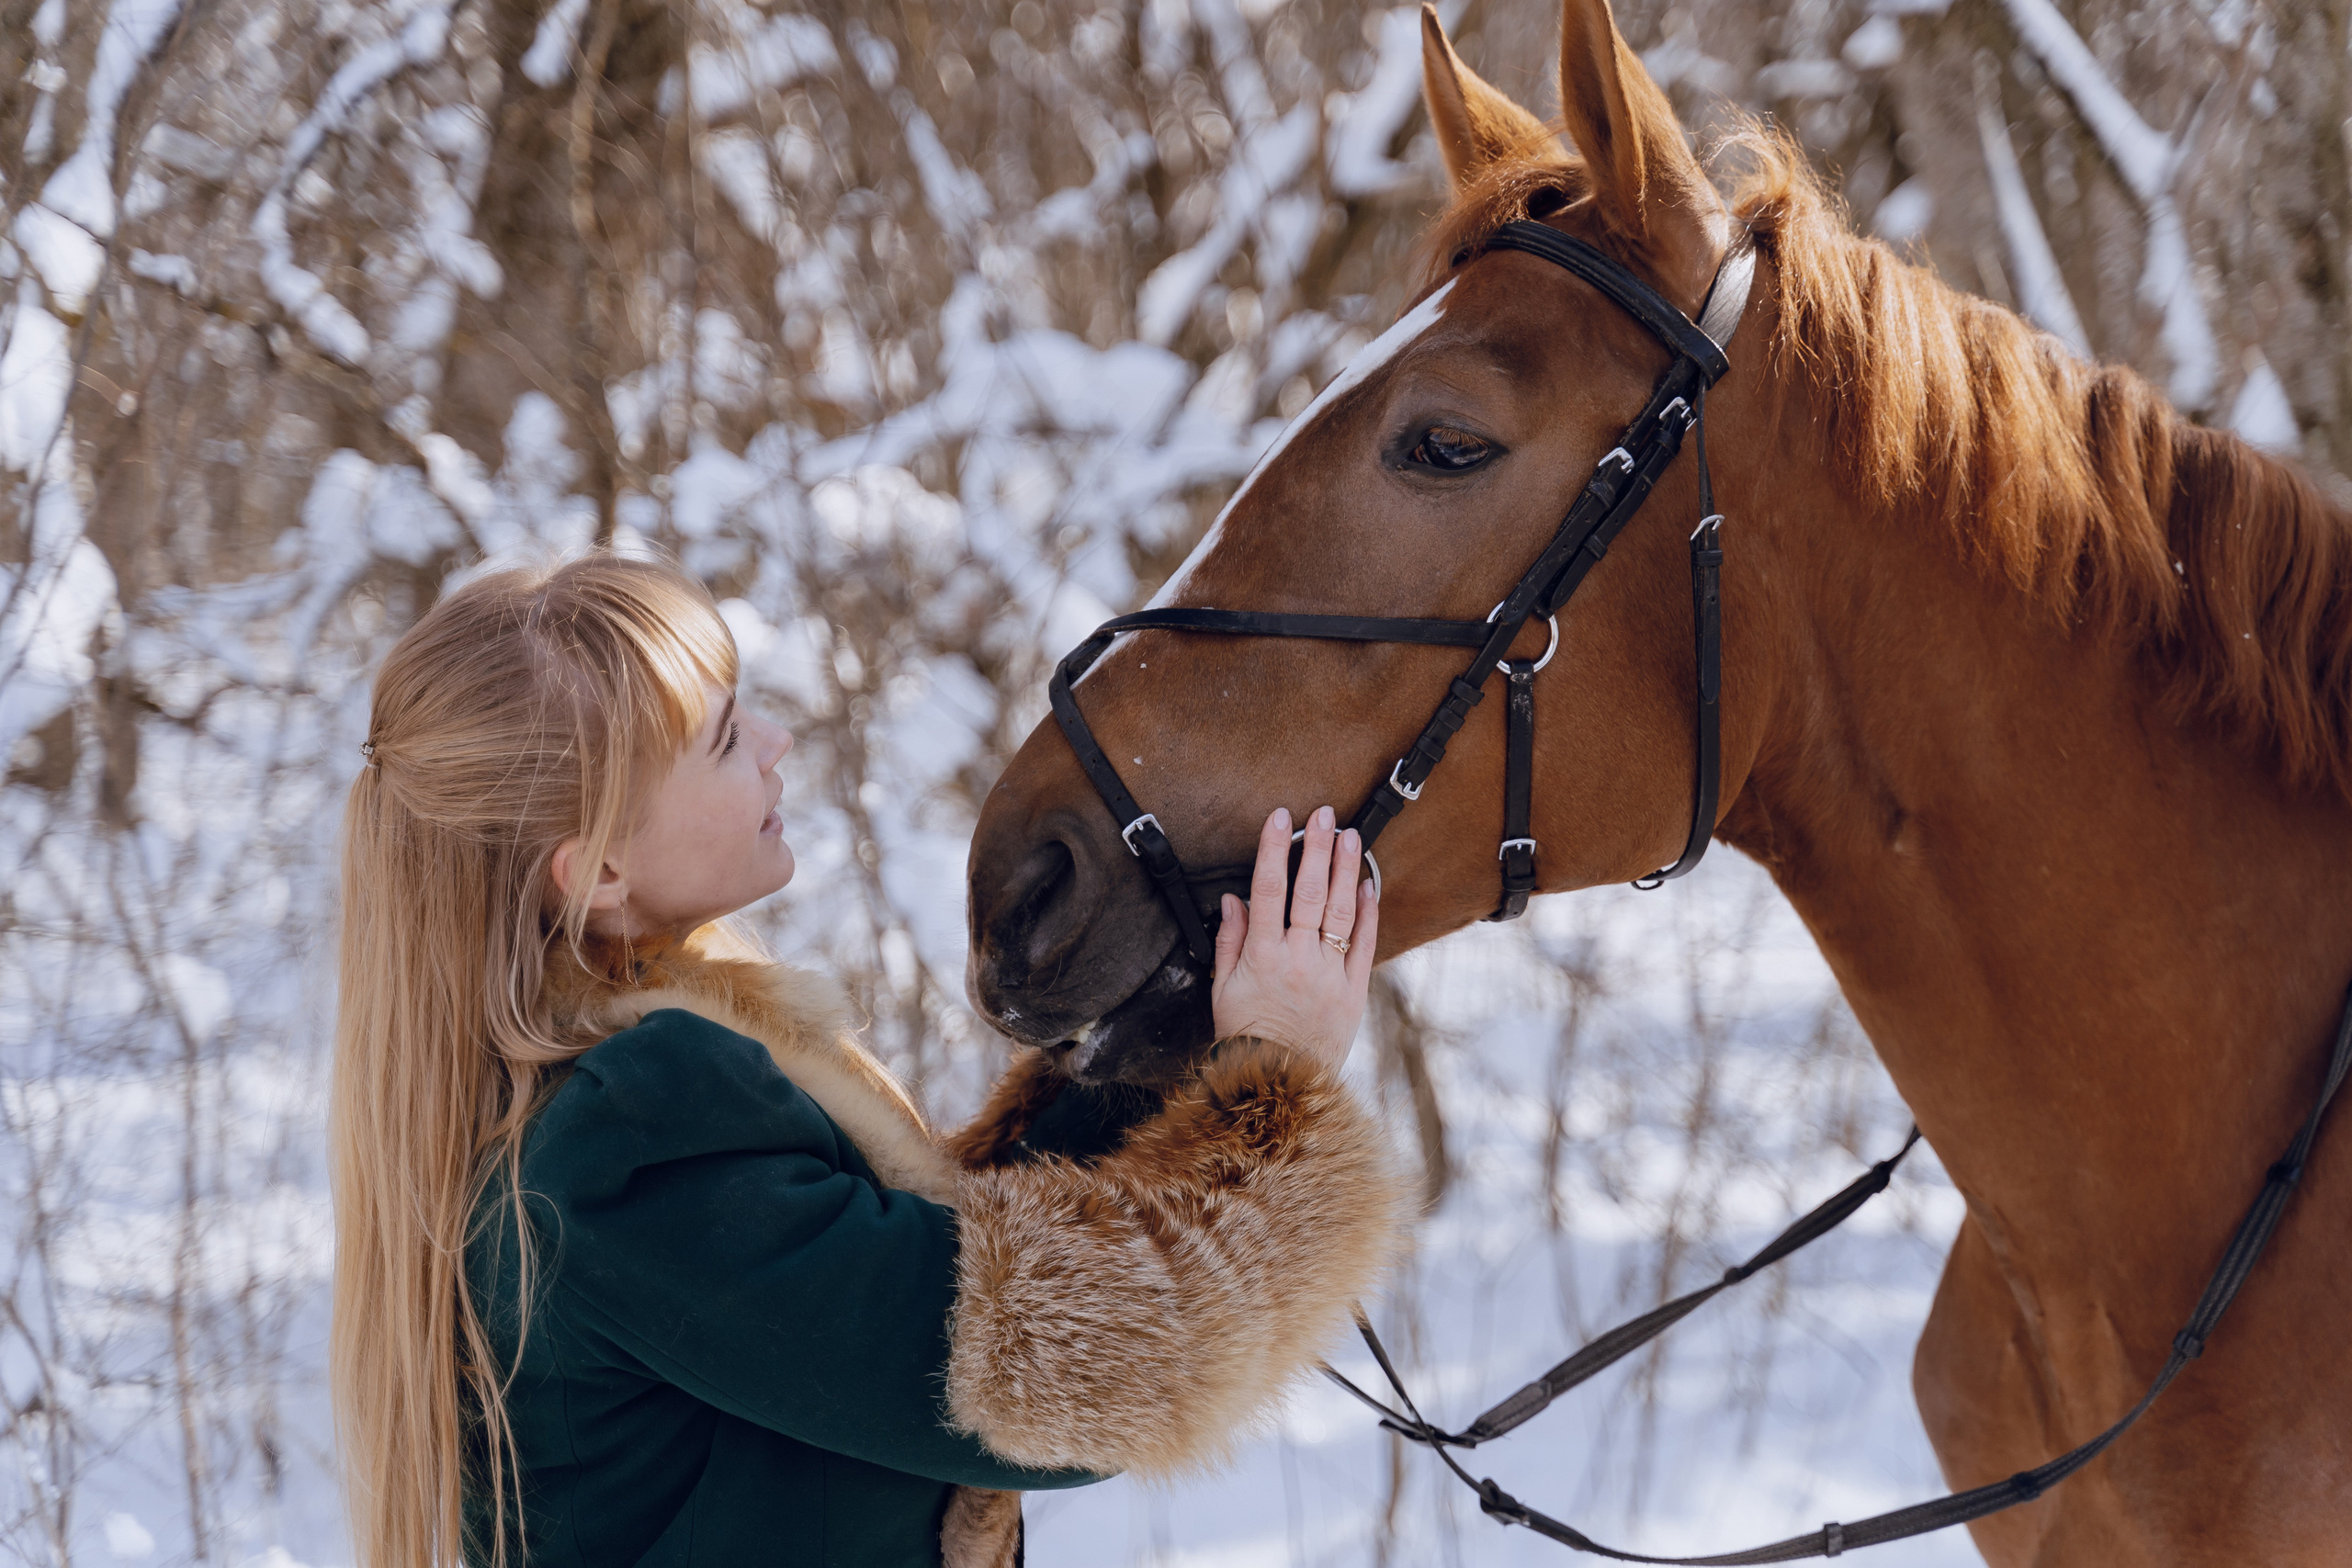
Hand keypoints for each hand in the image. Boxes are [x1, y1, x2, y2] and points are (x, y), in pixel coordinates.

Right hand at [1210, 805, 1378, 1069]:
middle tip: (1323, 815)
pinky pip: (1364, 944)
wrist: (1277, 1083)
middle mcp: (1297, 960)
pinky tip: (1367, 884)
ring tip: (1350, 836)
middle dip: (1316, 849)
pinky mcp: (1353, 991)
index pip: (1267, 889)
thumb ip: (1228, 940)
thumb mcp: (1221, 988)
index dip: (1273, 849)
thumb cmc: (1245, 1034)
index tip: (1280, 819)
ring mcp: (1329, 975)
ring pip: (1340, 912)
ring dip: (1345, 870)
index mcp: (1261, 957)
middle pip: (1309, 892)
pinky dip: (1367, 912)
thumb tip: (1232, 899)